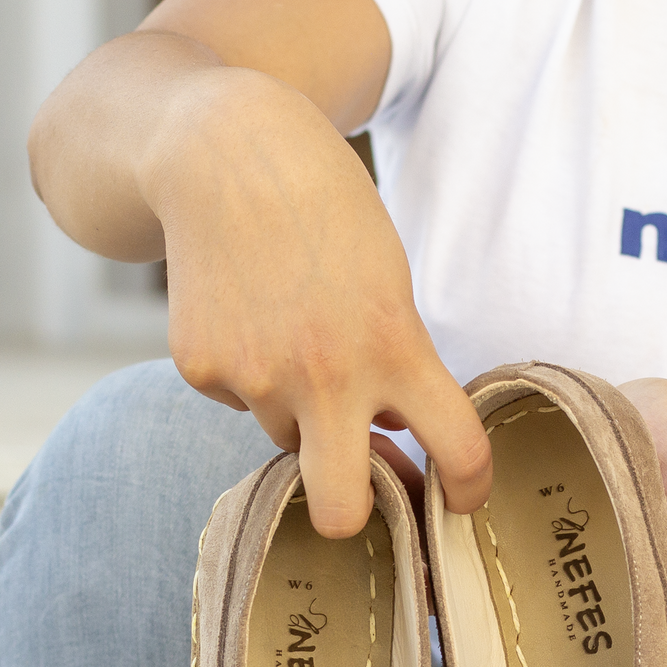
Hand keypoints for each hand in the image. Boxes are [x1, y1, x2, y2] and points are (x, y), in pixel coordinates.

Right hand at [140, 67, 489, 536]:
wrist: (222, 149)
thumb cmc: (326, 217)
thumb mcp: (388, 285)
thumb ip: (399, 372)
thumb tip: (387, 456)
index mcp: (395, 345)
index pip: (456, 446)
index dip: (467, 488)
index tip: (461, 500)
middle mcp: (325, 373)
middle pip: (340, 511)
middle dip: (352, 517)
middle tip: (360, 493)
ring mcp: (255, 375)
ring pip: (289, 439)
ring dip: (297, 407)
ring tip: (289, 328)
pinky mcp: (200, 368)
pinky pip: (239, 403)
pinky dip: (248, 373)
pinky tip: (245, 312)